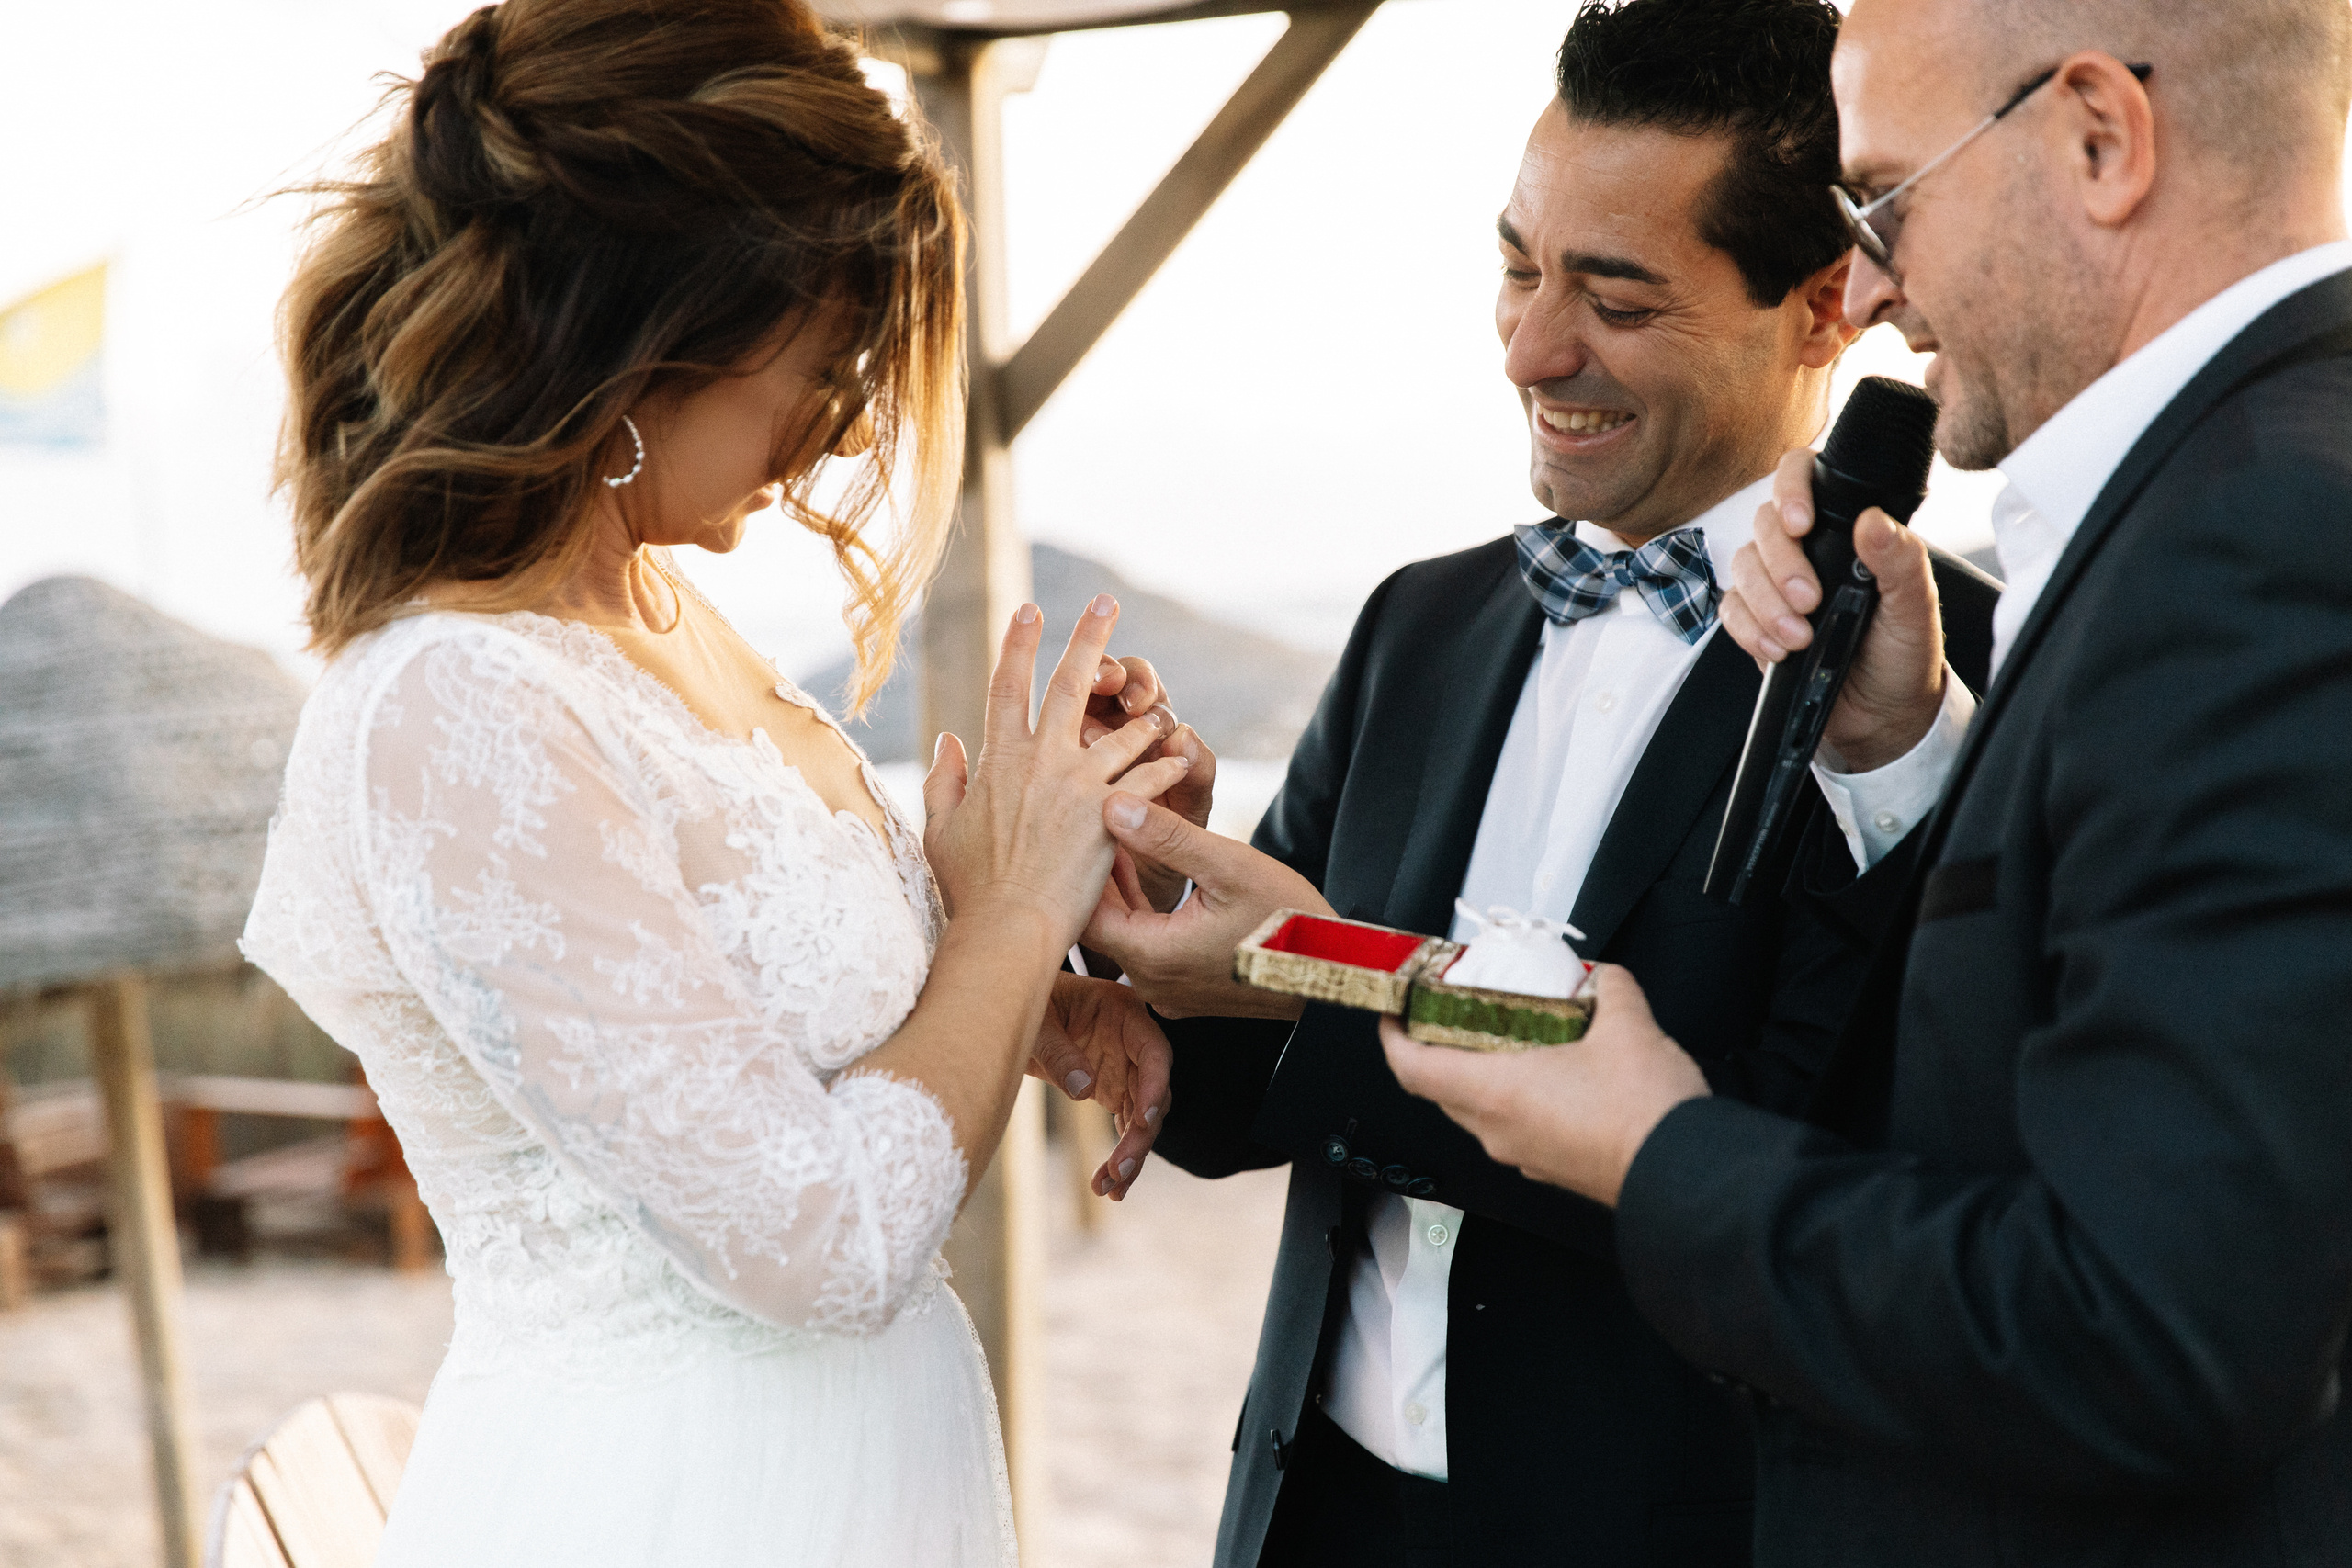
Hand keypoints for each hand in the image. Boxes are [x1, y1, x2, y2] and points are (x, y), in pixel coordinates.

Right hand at [922, 598, 1192, 946]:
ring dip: (1145, 715)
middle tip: (1108, 602)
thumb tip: (947, 740)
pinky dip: (1167, 764)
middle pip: (1070, 683)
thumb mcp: (941, 828)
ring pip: (1123, 731)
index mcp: (998, 757)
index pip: (1007, 685)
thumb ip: (943, 779)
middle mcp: (1041, 759)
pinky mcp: (1110, 814)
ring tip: (1161, 706)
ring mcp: (1078, 784)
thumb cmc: (970, 886)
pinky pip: (1149, 778)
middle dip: (1090, 638)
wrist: (1006, 927)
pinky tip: (1182, 756)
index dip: (1018, 643)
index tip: (1030, 610)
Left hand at [1028, 972, 1172, 1200]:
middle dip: (1140, 1136)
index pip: (1154, 1050)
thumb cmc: (1029, 1002)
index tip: (1144, 1120)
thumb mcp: (1037, 1021)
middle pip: (1153, 1093)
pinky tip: (1106, 1186)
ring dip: (1131, 1155)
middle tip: (1118, 1171)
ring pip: (1143, 1118)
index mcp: (1125, 1012)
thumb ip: (1059, 1052)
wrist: (1016, 1008)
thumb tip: (1084, 1091)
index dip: (1156, 1086)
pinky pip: (1125, 1127)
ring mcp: (1126, 1069)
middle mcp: (1134, 1043)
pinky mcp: (1113, 1090)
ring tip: (1109, 1189)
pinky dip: (1119, 1156)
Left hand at [1083, 793, 1332, 1018]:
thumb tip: (1113, 804)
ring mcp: (1168, 990)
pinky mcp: (1184, 987)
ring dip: (1116, 886)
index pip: (1083, 912)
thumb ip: (1167, 837)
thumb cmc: (1291, 921)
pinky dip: (1138, 905)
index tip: (1075, 824)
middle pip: (1100, 922)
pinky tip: (1136, 863)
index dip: (1077, 865)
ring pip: (1121, 930)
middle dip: (1095, 871)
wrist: (1336, 972)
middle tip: (1084, 820)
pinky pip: (1144, 941)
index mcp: (1154, 958)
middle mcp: (1152, 983)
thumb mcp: (1229, 866)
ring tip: (1107, 831)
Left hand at [1378, 966, 1706, 1205]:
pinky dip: (1517, 1098)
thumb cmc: (1644, 1111)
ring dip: (1483, 1074)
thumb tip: (1604, 978)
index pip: (1413, 1069)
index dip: (1393, 1039)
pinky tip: (1552, 1072)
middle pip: (1443, 1090)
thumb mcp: (1627, 1024)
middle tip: (1455, 1012)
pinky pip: (1516, 1129)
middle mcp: (1499, 1132)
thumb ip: (1608, 989)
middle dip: (1440, 1049)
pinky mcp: (1553, 1169)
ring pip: (1480, 1112)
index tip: (1393, 1013)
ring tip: (1509, 1035)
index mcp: (1495, 1094)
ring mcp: (1524, 1156)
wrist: (1687, 1175)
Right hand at [1720, 446, 1949, 772]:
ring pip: (1742, 567)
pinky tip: (1779, 650)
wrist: (1882, 717)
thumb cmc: (1903, 654)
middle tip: (1810, 601)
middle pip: (1764, 524)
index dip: (1791, 488)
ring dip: (1766, 604)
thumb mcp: (1916, 608)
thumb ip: (1901, 561)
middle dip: (1781, 565)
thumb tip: (1873, 521)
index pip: (1804, 475)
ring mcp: (1776, 583)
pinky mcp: (1756, 620)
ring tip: (1800, 638)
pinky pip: (1730, 610)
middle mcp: (1807, 549)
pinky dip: (1750, 631)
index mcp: (1846, 530)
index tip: (1800, 522)